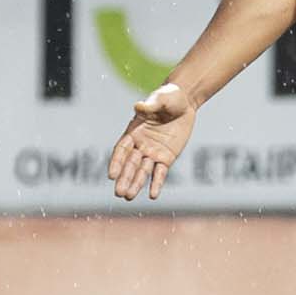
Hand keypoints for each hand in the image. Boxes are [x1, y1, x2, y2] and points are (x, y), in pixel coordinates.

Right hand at [109, 82, 199, 201]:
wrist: (184, 102)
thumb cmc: (169, 97)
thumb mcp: (161, 99)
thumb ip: (150, 106)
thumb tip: (139, 106)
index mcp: (133, 130)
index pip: (121, 149)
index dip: (116, 162)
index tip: (111, 175)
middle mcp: (140, 144)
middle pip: (130, 164)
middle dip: (124, 178)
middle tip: (118, 193)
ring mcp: (152, 152)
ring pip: (142, 171)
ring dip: (136, 184)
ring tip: (128, 197)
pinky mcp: (166, 157)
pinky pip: (160, 173)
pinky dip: (156, 183)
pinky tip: (153, 195)